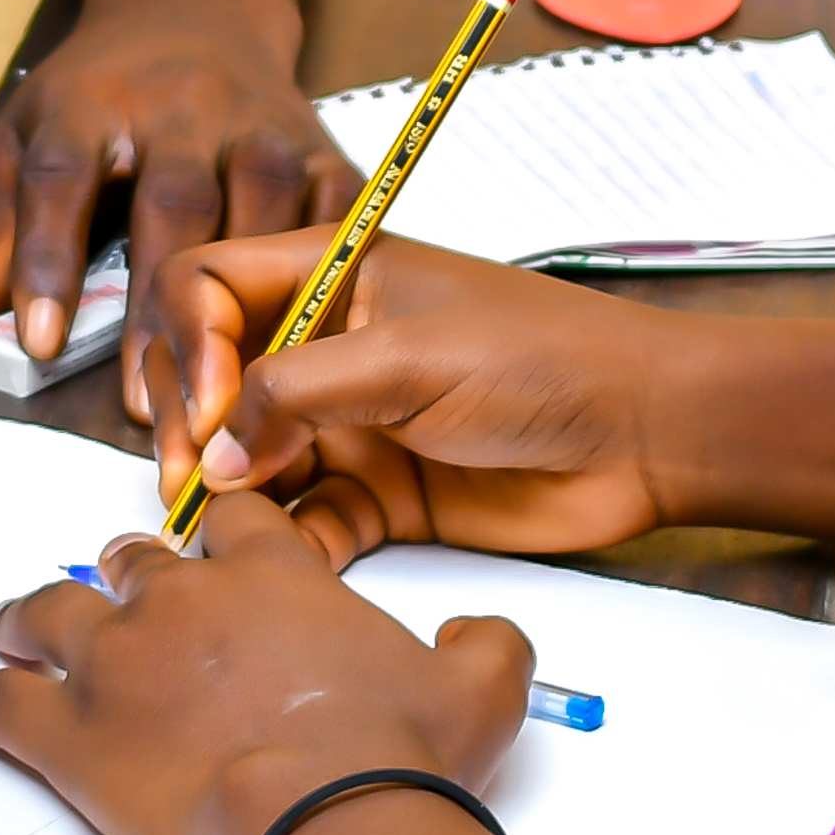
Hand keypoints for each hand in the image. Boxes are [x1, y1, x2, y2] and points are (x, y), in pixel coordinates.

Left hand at [0, 0, 355, 384]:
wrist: (196, 6)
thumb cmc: (104, 90)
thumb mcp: (27, 129)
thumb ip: (5, 217)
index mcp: (93, 102)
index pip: (63, 175)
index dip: (49, 259)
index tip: (43, 342)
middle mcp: (183, 105)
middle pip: (174, 201)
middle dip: (163, 303)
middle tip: (147, 398)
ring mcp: (260, 123)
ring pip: (264, 206)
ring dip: (253, 302)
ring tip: (227, 392)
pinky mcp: (320, 145)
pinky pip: (335, 214)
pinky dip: (327, 277)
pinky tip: (308, 344)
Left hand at [0, 490, 527, 834]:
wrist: (326, 821)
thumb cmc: (397, 754)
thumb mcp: (482, 688)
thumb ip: (485, 645)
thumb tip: (481, 636)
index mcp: (273, 573)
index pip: (233, 516)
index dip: (220, 528)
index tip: (213, 543)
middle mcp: (182, 599)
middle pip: (130, 559)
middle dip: (122, 573)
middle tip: (118, 596)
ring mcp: (112, 660)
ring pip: (47, 613)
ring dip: (26, 617)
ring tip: (7, 625)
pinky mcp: (62, 733)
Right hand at [138, 227, 691, 565]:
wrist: (646, 435)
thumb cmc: (551, 360)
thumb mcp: (410, 357)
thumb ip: (297, 394)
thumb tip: (212, 451)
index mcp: (334, 275)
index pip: (210, 284)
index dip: (191, 340)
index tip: (216, 403)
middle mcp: (331, 345)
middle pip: (210, 375)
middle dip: (187, 422)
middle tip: (189, 477)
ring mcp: (352, 422)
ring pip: (245, 457)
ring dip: (221, 493)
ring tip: (216, 527)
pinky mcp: (380, 494)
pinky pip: (304, 521)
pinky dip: (284, 543)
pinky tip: (284, 558)